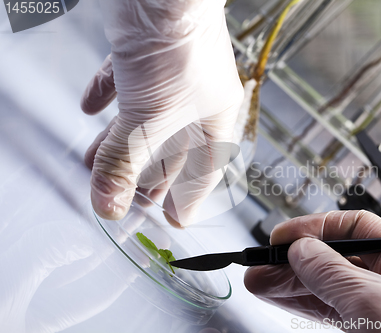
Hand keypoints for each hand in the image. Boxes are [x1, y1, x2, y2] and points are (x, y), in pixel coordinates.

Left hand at [81, 0, 243, 226]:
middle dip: (147, 172)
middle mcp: (197, 96)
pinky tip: (91, 107)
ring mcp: (171, 73)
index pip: (205, 169)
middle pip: (172, 146)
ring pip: (144, 117)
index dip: (189, 197)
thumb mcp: (150, 117)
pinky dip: (107, 96)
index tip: (174, 219)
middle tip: (130, 197)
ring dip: (119, 140)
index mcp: (215, 115)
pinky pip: (125, 82)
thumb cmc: (177, 46)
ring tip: (95, 161)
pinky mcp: (145, 52)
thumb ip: (125, 160)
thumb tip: (109, 206)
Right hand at [245, 210, 380, 331]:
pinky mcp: (360, 332)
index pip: (356, 229)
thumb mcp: (375, 301)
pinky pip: (324, 311)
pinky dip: (298, 304)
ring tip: (257, 282)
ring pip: (323, 287)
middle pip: (332, 260)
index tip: (285, 235)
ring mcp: (372, 311)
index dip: (317, 228)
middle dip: (293, 261)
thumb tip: (302, 250)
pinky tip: (278, 298)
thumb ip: (333, 273)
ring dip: (288, 284)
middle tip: (261, 264)